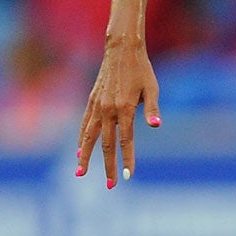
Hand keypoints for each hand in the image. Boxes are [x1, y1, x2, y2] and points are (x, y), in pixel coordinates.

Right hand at [76, 37, 160, 187]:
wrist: (121, 49)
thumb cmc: (141, 70)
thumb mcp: (152, 88)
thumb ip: (152, 109)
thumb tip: (156, 126)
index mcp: (124, 109)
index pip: (126, 141)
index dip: (127, 160)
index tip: (127, 176)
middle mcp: (108, 110)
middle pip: (107, 144)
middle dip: (108, 166)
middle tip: (110, 185)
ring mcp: (97, 106)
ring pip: (89, 137)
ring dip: (85, 156)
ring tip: (81, 173)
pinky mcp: (91, 101)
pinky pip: (85, 124)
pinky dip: (81, 139)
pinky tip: (79, 150)